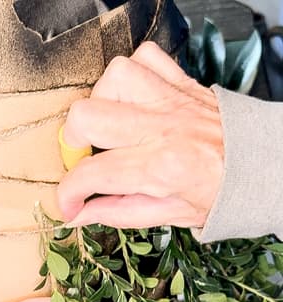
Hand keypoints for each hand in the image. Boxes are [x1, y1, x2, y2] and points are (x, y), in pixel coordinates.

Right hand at [57, 42, 223, 229]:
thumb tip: (80, 215)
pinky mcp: (182, 83)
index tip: (69, 205)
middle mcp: (161, 128)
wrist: (261, 167)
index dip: (68, 194)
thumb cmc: (219, 193)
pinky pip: (145, 58)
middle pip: (88, 116)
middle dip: (73, 141)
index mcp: (159, 168)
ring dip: (101, 101)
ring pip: (113, 77)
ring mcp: (171, 100)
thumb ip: (119, 212)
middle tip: (85, 158)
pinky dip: (131, 75)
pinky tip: (131, 100)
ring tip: (110, 126)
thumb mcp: (169, 216)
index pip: (91, 174)